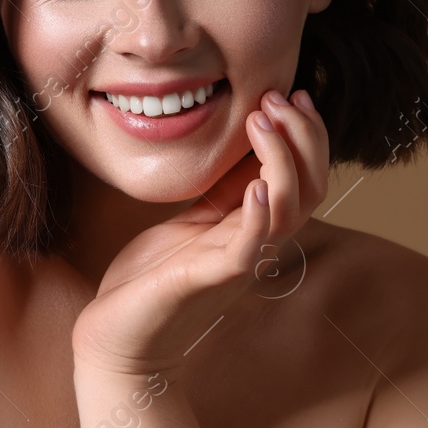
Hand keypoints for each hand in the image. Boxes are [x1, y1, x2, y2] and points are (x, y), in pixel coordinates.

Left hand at [70, 88, 329, 377]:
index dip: (308, 135)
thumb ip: (224, 186)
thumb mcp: (192, 216)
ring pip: (288, 212)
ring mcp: (235, 263)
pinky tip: (255, 185)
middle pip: (310, 190)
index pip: (306, 178)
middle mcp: (255, 243)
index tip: (295, 92)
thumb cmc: (152, 275)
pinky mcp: (207, 280)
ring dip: (282, 161)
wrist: (118, 334)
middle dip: (303, 138)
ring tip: (262, 122)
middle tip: (280, 98)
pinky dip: (258, 216)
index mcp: (253, 226)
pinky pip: (248, 249)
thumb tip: (249, 134)